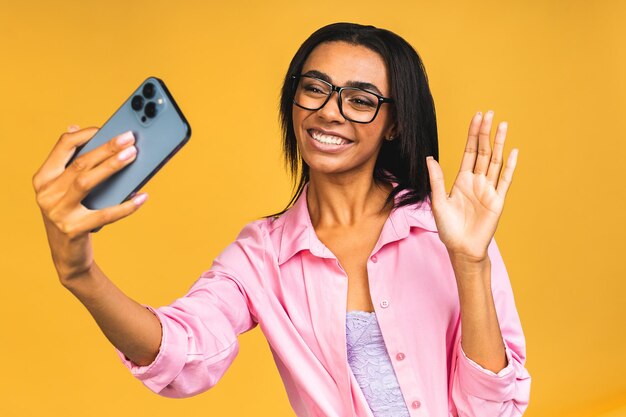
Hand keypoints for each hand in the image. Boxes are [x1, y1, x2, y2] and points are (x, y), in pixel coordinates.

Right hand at [33, 125, 147, 282]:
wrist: (68, 256)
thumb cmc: (73, 215)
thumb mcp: (67, 190)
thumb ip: (71, 163)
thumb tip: (77, 128)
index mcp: (43, 178)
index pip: (62, 146)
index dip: (86, 134)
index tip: (108, 128)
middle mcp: (46, 193)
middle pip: (80, 162)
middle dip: (107, 147)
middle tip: (129, 138)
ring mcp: (58, 212)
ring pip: (86, 181)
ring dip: (112, 166)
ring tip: (133, 155)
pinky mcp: (74, 229)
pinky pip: (105, 214)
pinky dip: (126, 206)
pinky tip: (142, 197)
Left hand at [425, 111, 517, 261]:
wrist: (462, 249)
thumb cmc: (448, 229)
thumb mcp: (438, 202)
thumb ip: (437, 180)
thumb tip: (430, 158)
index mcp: (462, 180)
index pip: (469, 152)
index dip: (472, 135)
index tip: (476, 117)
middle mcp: (477, 181)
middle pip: (482, 152)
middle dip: (485, 133)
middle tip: (489, 113)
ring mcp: (488, 190)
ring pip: (495, 161)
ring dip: (499, 143)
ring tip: (502, 125)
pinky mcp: (498, 200)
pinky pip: (504, 180)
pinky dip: (509, 166)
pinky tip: (512, 151)